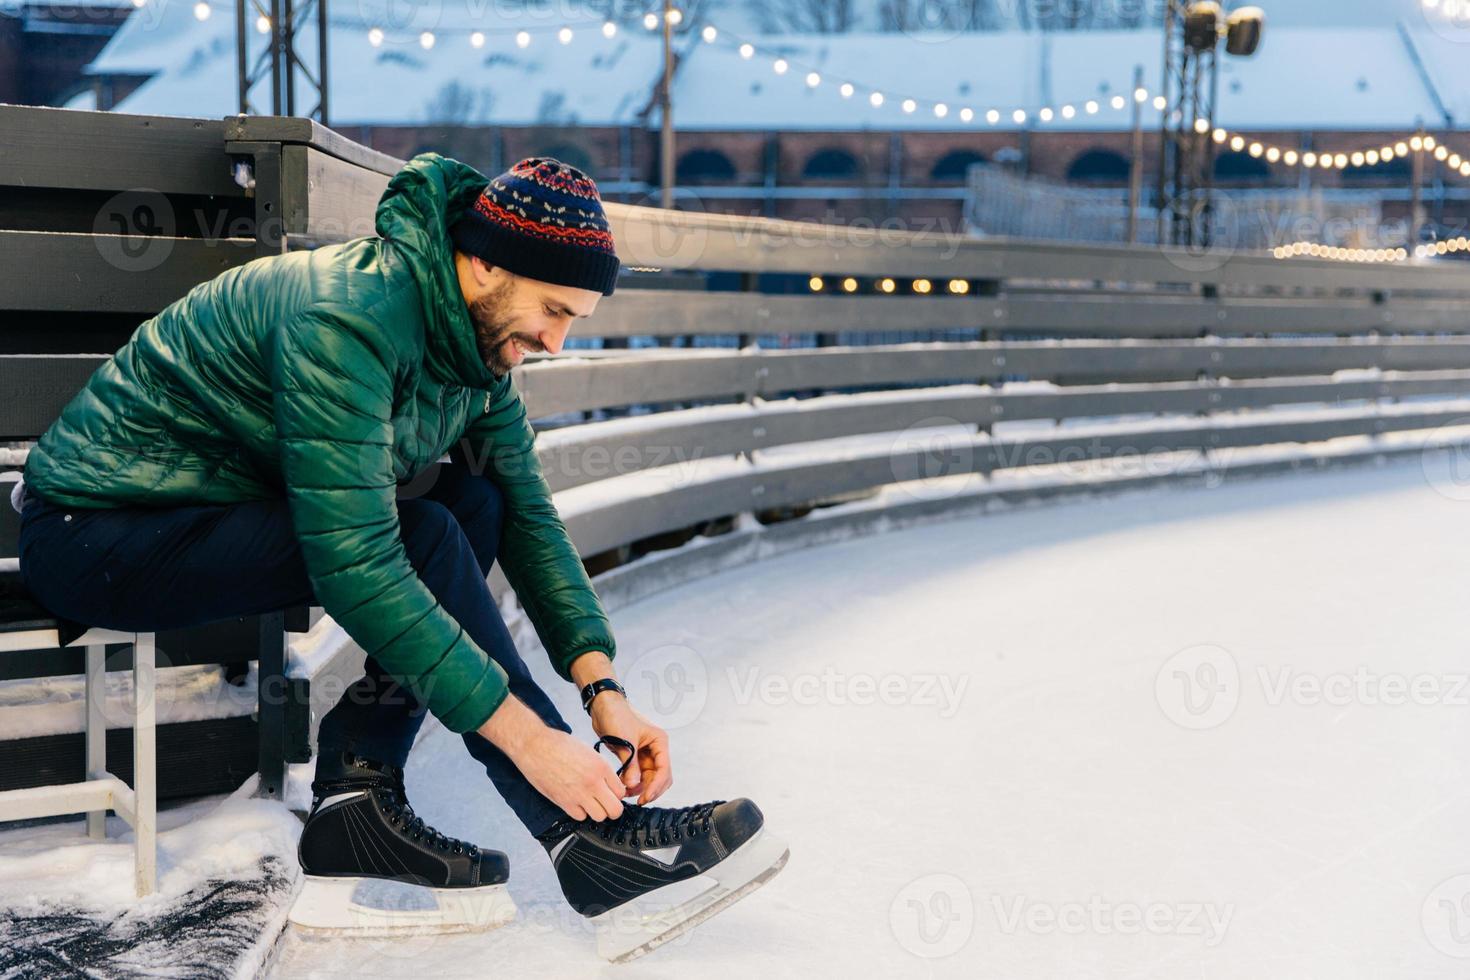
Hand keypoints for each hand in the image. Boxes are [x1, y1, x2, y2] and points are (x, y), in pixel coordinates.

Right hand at [478, 696, 624, 820]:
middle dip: (612, 809)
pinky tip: (576, 803)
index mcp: (601, 766)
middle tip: (606, 804)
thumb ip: (600, 769)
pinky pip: (580, 817)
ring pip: (599, 817)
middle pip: (615, 810)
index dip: (617, 794)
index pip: (621, 792)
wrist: (535, 746)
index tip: (611, 793)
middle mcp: (593, 782)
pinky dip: (580, 813)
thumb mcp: (588, 751)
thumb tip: (607, 782)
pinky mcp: (564, 802)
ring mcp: (579, 794)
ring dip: (596, 812)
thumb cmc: (558, 744)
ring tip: (589, 803)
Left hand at [589, 694, 672, 804]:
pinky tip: (623, 787)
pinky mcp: (635, 759)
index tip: (645, 797)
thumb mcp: (625, 741)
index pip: (664, 769)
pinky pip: (638, 776)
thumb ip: (630, 765)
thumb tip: (633, 786)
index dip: (656, 786)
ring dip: (641, 788)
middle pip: (660, 777)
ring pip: (649, 779)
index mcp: (659, 741)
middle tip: (638, 801)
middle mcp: (656, 749)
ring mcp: (646, 755)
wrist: (603, 708)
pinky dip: (633, 784)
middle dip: (651, 790)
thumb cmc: (617, 717)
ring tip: (626, 794)